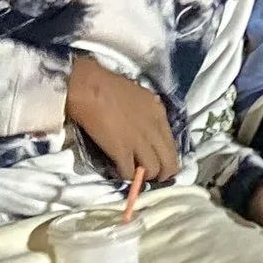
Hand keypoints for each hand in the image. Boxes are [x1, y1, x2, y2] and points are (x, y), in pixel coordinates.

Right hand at [65, 54, 179, 182]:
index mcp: (159, 114)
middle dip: (162, 173)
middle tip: (153, 177)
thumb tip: (149, 127)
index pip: (173, 146)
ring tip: (137, 174)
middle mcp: (153, 129)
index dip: (168, 159)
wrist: (89, 86)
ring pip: (153, 170)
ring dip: (145, 176)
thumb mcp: (139, 96)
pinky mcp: (121, 151)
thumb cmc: (108, 85)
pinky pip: (131, 173)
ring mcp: (138, 142)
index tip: (161, 163)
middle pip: (169, 163)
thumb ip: (148, 113)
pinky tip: (121, 172)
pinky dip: (128, 176)